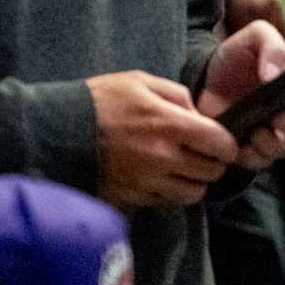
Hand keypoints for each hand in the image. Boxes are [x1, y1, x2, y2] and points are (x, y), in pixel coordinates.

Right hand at [86, 70, 239, 208]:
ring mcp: (147, 182)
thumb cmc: (99, 101)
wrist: (56, 133)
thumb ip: (176, 94)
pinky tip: (159, 177)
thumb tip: (197, 114)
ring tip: (182, 169)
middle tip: (202, 155)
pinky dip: (169, 192)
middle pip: (211, 173)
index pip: (220, 144)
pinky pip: (165, 202)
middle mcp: (163, 158)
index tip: (223, 143)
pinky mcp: (132, 198)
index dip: (228, 145)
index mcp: (169, 124)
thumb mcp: (139, 82)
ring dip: (193, 182)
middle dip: (212, 163)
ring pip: (192, 194)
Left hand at [197, 20, 284, 170]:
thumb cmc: (237, 57)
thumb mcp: (254, 37)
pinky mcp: (251, 150)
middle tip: (280, 116)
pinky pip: (260, 161)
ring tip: (257, 131)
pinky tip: (241, 145)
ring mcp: (274, 135)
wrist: (203, 77)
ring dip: (275, 143)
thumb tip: (275, 75)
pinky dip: (253, 156)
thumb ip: (272, 46)